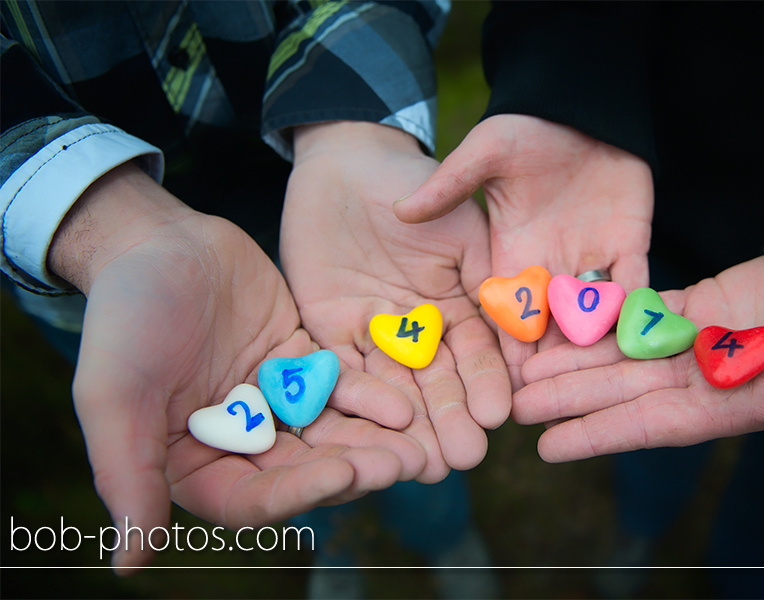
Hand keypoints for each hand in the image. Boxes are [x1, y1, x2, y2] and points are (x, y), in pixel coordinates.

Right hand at [49, 163, 423, 572]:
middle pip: (301, 470)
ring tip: (418, 446)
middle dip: (351, 469)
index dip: (296, 494)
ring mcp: (274, 404)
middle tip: (401, 465)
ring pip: (329, 434)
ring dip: (372, 442)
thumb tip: (128, 565)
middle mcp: (239, 442)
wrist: (159, 242)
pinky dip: (369, 397)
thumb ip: (127, 474)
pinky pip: (339, 388)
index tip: (341, 474)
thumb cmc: (125, 316)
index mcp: (193, 462)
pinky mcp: (301, 365)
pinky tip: (404, 404)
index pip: (250, 499)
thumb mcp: (112, 394)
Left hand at [280, 122, 510, 482]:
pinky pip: (343, 368)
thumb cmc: (417, 185)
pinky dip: (361, 395)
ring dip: (409, 425)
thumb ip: (487, 282)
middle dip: (450, 420)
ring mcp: (373, 334)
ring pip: (393, 387)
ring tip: (426, 462)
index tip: (499, 416)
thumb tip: (520, 337)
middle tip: (464, 459)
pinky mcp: (328, 330)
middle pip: (435, 383)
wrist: (349, 163)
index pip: (475, 356)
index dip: (487, 385)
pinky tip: (382, 420)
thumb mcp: (463, 231)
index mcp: (455, 311)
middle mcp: (416, 333)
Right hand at [394, 114, 653, 388]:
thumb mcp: (485, 152)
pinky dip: (636, 311)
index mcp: (511, 255)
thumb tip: (402, 209)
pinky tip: (638, 340)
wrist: (581, 109)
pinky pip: (635, 286)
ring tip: (593, 385)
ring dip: (592, 348)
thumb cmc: (527, 128)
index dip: (503, 347)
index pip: (504, 312)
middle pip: (548, 327)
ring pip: (591, 316)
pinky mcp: (629, 247)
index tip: (498, 384)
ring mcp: (591, 261)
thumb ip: (449, 184)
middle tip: (545, 403)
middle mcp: (550, 268)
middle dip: (548, 364)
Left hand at [514, 253, 763, 520]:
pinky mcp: (689, 305)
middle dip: (567, 398)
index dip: (597, 436)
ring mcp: (688, 342)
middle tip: (513, 405)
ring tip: (524, 370)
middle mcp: (695, 380)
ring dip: (572, 362)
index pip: (646, 426)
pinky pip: (636, 315)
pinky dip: (601, 321)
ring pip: (617, 354)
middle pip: (617, 392)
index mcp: (722, 406)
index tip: (548, 448)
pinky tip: (564, 323)